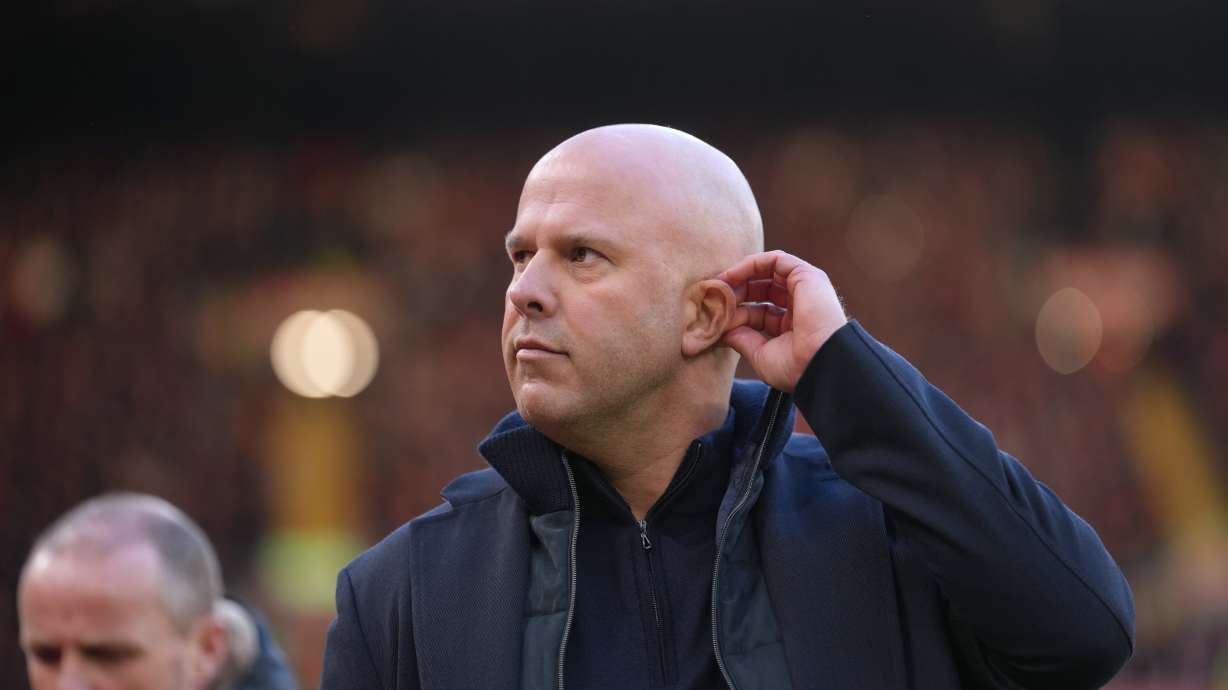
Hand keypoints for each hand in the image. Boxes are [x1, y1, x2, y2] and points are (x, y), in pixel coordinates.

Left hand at [719, 250, 847, 392]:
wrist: (821, 364)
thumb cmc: (796, 367)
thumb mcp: (761, 355)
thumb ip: (742, 338)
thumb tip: (723, 329)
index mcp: (793, 325)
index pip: (758, 311)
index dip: (735, 312)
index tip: (713, 316)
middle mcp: (800, 304)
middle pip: (761, 289)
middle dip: (735, 291)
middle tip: (711, 296)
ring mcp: (805, 288)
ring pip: (767, 271)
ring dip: (739, 276)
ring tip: (717, 285)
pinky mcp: (807, 275)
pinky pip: (775, 260)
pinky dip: (751, 264)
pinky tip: (731, 277)